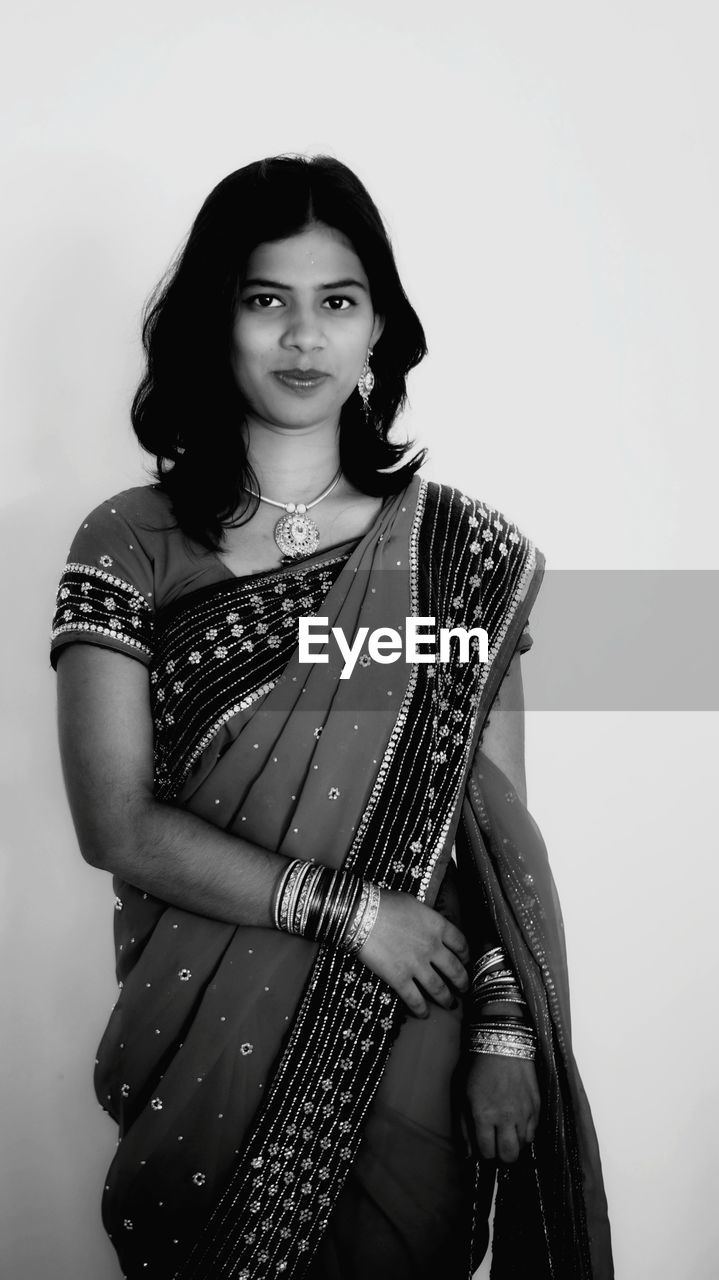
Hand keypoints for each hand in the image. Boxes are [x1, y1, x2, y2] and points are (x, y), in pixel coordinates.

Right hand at [356, 887, 469, 1016]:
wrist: (361, 914)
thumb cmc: (385, 903)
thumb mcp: (413, 903)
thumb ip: (426, 918)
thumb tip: (428, 926)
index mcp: (437, 926)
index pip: (461, 943)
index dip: (466, 955)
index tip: (465, 961)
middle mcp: (432, 948)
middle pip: (455, 970)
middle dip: (462, 982)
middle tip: (464, 989)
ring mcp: (417, 965)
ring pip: (439, 989)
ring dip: (447, 999)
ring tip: (450, 1004)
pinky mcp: (399, 979)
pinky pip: (414, 999)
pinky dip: (421, 1010)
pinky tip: (424, 1014)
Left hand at [463, 1052, 540, 1162]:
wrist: (502, 1044)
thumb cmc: (478, 1068)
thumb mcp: (462, 1095)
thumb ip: (464, 1127)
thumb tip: (468, 1153)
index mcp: (484, 1115)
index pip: (487, 1153)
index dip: (484, 1153)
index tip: (483, 1146)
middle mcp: (505, 1117)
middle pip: (508, 1156)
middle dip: (501, 1155)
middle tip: (496, 1145)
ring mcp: (524, 1112)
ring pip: (523, 1146)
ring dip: (514, 1143)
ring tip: (506, 1132)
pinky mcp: (536, 1105)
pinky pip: (533, 1131)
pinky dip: (525, 1132)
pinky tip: (517, 1124)